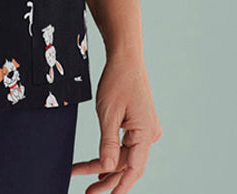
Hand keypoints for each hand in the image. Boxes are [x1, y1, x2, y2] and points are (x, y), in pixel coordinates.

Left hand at [71, 52, 161, 192]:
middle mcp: (149, 134)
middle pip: (128, 165)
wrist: (125, 57)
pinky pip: (126, 145)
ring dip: (107, 167)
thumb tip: (107, 168)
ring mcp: (145, 129)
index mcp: (145, 134)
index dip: (119, 187)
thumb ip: (108, 143)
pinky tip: (99, 165)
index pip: (133, 169)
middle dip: (107, 179)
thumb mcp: (108, 113)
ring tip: (86, 180)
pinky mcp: (139, 123)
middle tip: (88, 193)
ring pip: (125, 156)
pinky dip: (112, 153)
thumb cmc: (117, 80)